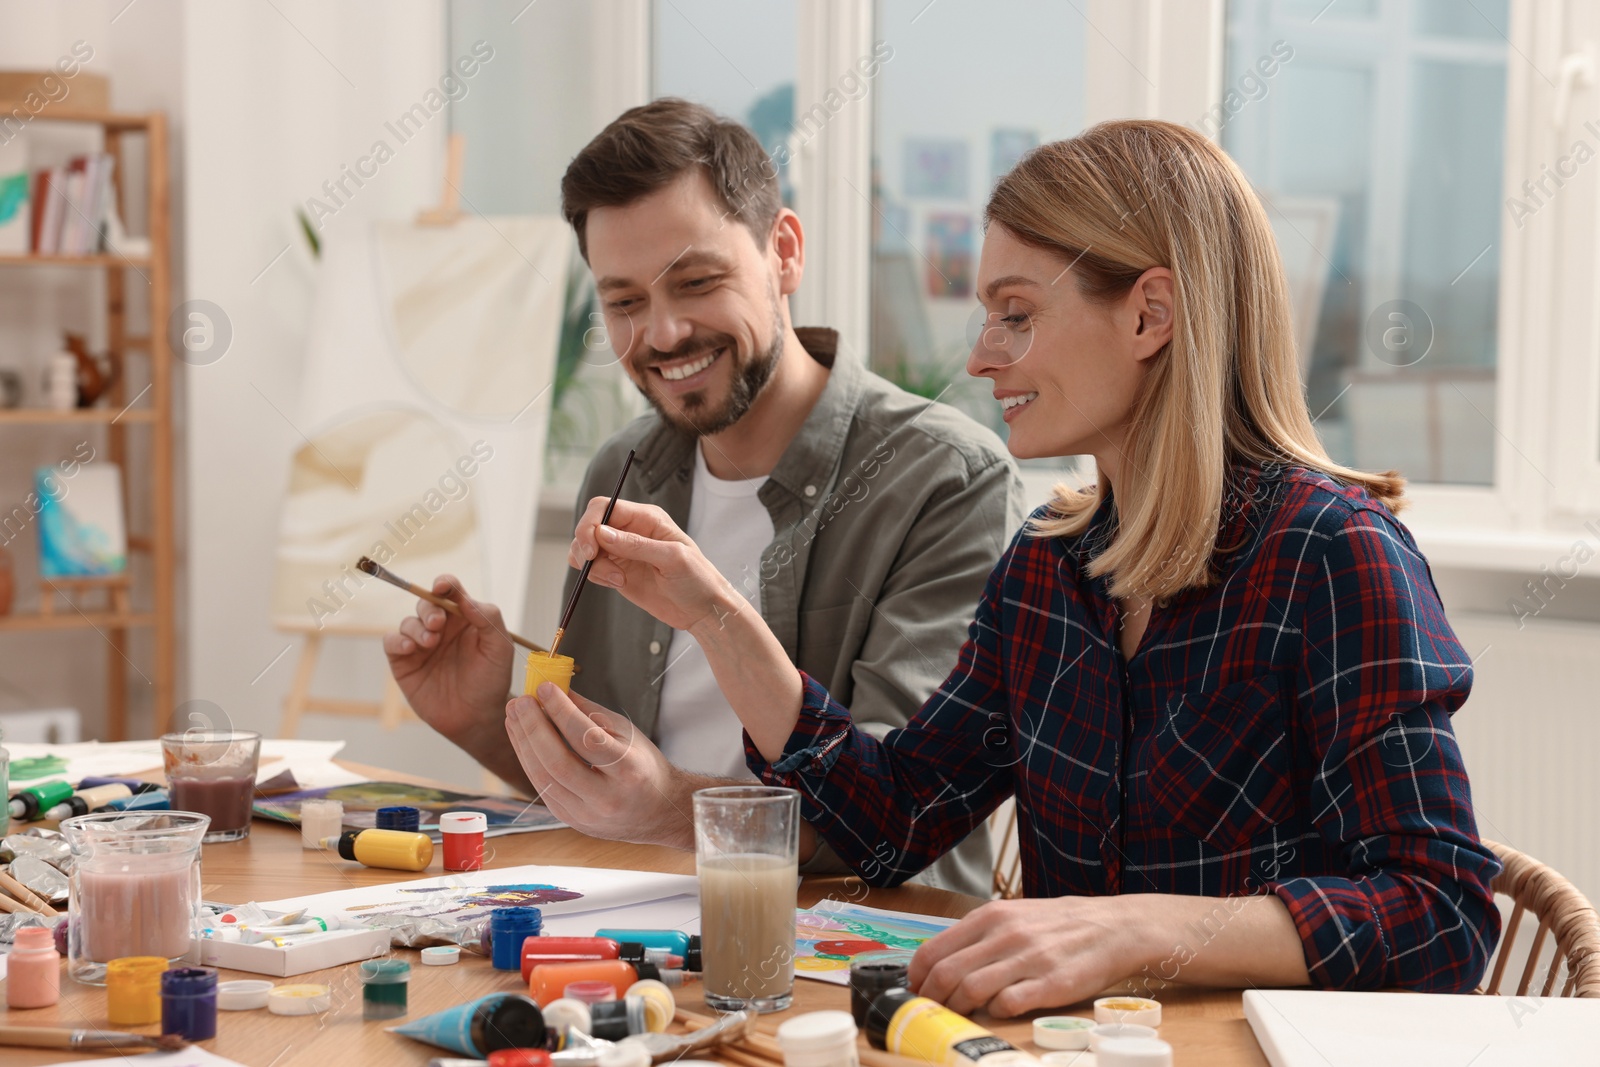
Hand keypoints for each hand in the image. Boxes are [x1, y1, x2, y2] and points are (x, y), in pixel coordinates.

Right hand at [382, 575, 513, 748]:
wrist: (477, 717)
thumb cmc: (491, 680)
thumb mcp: (499, 647)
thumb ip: (487, 618)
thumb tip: (464, 598)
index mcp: (464, 618)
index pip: (450, 592)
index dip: (445, 584)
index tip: (443, 586)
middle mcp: (440, 628)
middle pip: (426, 603)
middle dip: (430, 609)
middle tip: (438, 624)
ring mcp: (421, 644)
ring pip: (408, 621)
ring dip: (417, 627)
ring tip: (430, 641)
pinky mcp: (404, 662)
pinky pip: (391, 642)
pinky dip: (397, 640)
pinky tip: (410, 648)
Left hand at [505, 683, 697, 848]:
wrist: (656, 813)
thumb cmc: (643, 766)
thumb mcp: (627, 734)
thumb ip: (590, 713)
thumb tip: (558, 689)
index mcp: (628, 771)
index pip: (587, 738)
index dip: (562, 711)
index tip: (545, 688)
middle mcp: (607, 798)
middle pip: (558, 762)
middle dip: (533, 727)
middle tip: (521, 701)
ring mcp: (586, 814)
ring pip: (543, 777)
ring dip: (523, 743)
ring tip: (514, 715)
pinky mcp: (570, 820)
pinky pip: (542, 787)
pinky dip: (528, 759)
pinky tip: (521, 737)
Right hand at [569, 498, 738, 634]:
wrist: (703, 610)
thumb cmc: (697, 579)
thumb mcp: (672, 559)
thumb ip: (636, 545)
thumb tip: (601, 532)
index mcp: (646, 518)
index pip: (604, 507)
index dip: (590, 524)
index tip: (591, 549)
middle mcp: (631, 531)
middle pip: (589, 526)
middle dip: (585, 546)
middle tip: (595, 565)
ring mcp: (622, 552)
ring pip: (586, 548)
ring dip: (592, 565)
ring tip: (618, 580)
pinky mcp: (617, 571)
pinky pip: (592, 568)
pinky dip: (595, 576)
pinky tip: (617, 584)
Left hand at [910, 896, 1150, 1017]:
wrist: (1113, 927)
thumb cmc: (1058, 925)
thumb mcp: (1013, 916)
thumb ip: (979, 937)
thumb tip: (941, 964)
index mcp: (990, 917)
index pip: (934, 950)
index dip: (917, 977)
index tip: (917, 991)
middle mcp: (1004, 935)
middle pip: (946, 974)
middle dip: (932, 999)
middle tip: (933, 1011)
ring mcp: (1027, 959)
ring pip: (971, 990)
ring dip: (959, 1009)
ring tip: (962, 1014)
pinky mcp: (1050, 984)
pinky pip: (1008, 1004)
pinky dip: (996, 1012)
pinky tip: (1000, 1010)